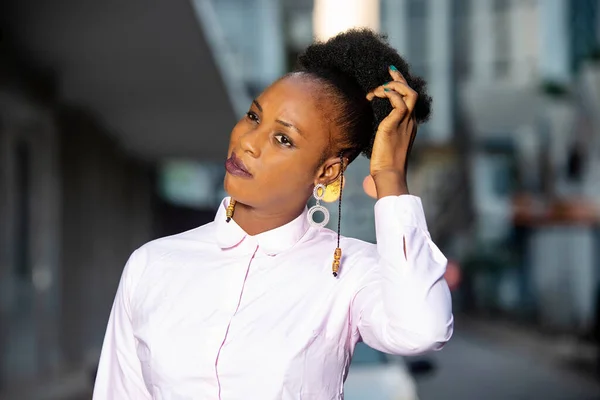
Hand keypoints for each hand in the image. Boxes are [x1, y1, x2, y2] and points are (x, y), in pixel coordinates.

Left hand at [365, 66, 417, 196]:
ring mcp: (405, 122)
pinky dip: (387, 95)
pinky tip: (374, 96)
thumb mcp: (384, 142)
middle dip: (400, 79)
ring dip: (392, 86)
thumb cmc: (384, 163)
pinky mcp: (395, 125)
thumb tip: (370, 127)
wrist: (388, 174)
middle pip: (412, 92)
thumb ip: (382, 132)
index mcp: (409, 124)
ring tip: (377, 91)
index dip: (402, 86)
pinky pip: (397, 103)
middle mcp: (410, 121)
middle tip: (388, 72)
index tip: (391, 78)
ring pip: (408, 94)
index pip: (409, 99)